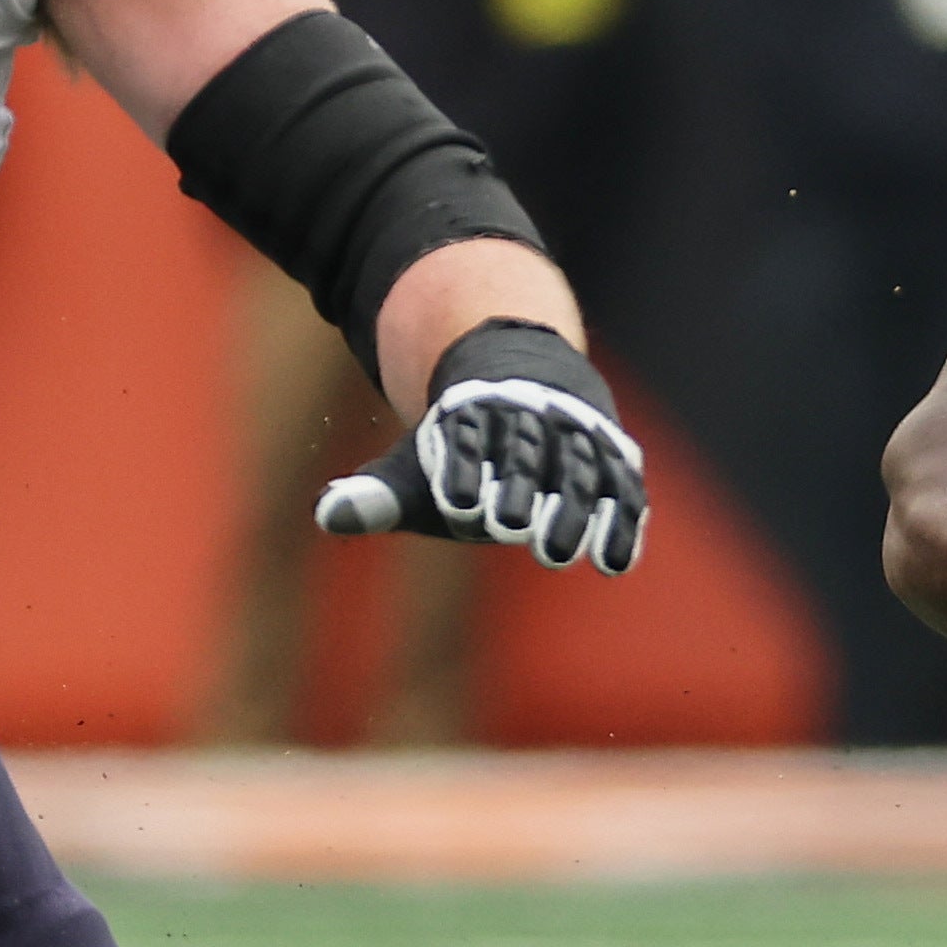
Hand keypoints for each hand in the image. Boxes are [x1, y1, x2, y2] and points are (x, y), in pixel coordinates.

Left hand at [314, 317, 645, 572]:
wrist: (526, 383)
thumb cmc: (461, 449)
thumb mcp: (414, 467)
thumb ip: (374, 496)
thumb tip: (325, 515)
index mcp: (471, 410)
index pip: (466, 437)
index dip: (463, 468)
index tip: (457, 503)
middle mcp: (529, 415)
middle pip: (524, 452)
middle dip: (518, 487)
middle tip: (509, 528)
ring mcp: (577, 435)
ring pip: (577, 468)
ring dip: (572, 509)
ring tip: (558, 553)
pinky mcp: (615, 459)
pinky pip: (621, 490)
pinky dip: (620, 523)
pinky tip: (613, 563)